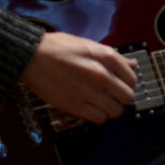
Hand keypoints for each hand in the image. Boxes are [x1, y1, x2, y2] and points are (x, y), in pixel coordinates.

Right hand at [20, 31, 137, 123]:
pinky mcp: (74, 106)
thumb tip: (133, 64)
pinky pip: (99, 119)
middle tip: (112, 97)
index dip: (128, 84)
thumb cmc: (59, 48)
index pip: (133, 79)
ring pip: (116, 111)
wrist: (31, 56)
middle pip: (127, 97)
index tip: (120, 85)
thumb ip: (114, 56)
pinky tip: (91, 110)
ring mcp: (88, 92)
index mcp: (107, 57)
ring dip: (111, 110)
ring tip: (102, 105)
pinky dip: (98, 117)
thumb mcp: (90, 45)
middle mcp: (102, 75)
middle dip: (122, 98)